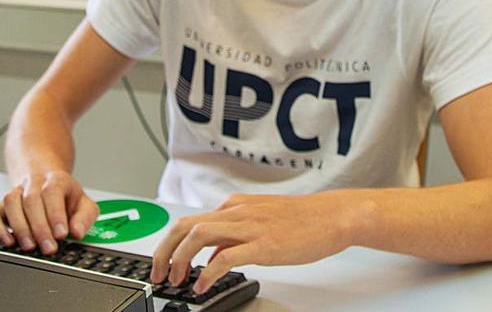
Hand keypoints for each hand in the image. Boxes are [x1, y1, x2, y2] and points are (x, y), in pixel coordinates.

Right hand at [0, 170, 99, 254]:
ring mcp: (16, 192)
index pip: (53, 191)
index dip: (56, 214)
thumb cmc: (66, 198)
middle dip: (40, 227)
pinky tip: (9, 241)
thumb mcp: (85, 205)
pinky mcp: (1, 204)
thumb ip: (84, 218)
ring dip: (20, 227)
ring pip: (11, 203)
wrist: (47, 184)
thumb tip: (77, 232)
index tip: (61, 234)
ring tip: (30, 246)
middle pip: (32, 199)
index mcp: (57, 180)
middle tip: (48, 248)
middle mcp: (34, 183)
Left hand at [151, 191, 364, 294]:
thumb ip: (233, 237)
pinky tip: (203, 285)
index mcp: (234, 207)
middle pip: (184, 225)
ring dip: (180, 260)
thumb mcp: (260, 222)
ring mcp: (249, 226)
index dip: (169, 245)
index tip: (164, 265)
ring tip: (178, 281)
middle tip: (159, 275)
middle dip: (164, 251)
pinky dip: (207, 272)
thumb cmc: (302, 221)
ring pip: (198, 235)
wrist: (332, 216)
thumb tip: (213, 257)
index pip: (188, 222)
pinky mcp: (263, 244)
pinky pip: (226, 257)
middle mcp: (236, 212)